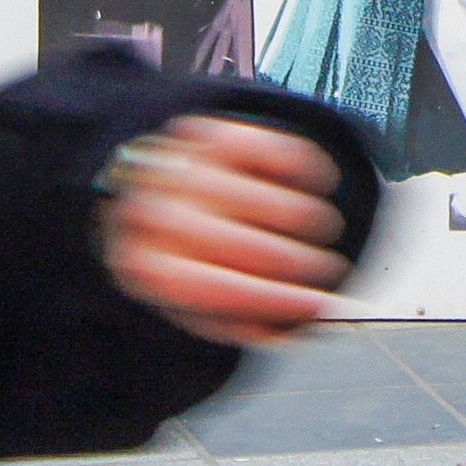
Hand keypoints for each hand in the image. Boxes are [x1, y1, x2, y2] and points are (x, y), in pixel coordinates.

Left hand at [103, 113, 352, 346]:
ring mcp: (190, 169)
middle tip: (327, 270)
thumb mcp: (185, 300)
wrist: (138, 189)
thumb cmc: (174, 253)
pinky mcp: (215, 135)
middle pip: (254, 247)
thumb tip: (290, 330)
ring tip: (320, 230)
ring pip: (274, 203)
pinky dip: (310, 171)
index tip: (320, 305)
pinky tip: (316, 186)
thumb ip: (234, 322)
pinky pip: (281, 153)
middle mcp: (164, 215)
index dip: (279, 300)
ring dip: (312, 221)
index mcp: (150, 267)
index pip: (222, 289)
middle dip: (304, 264)